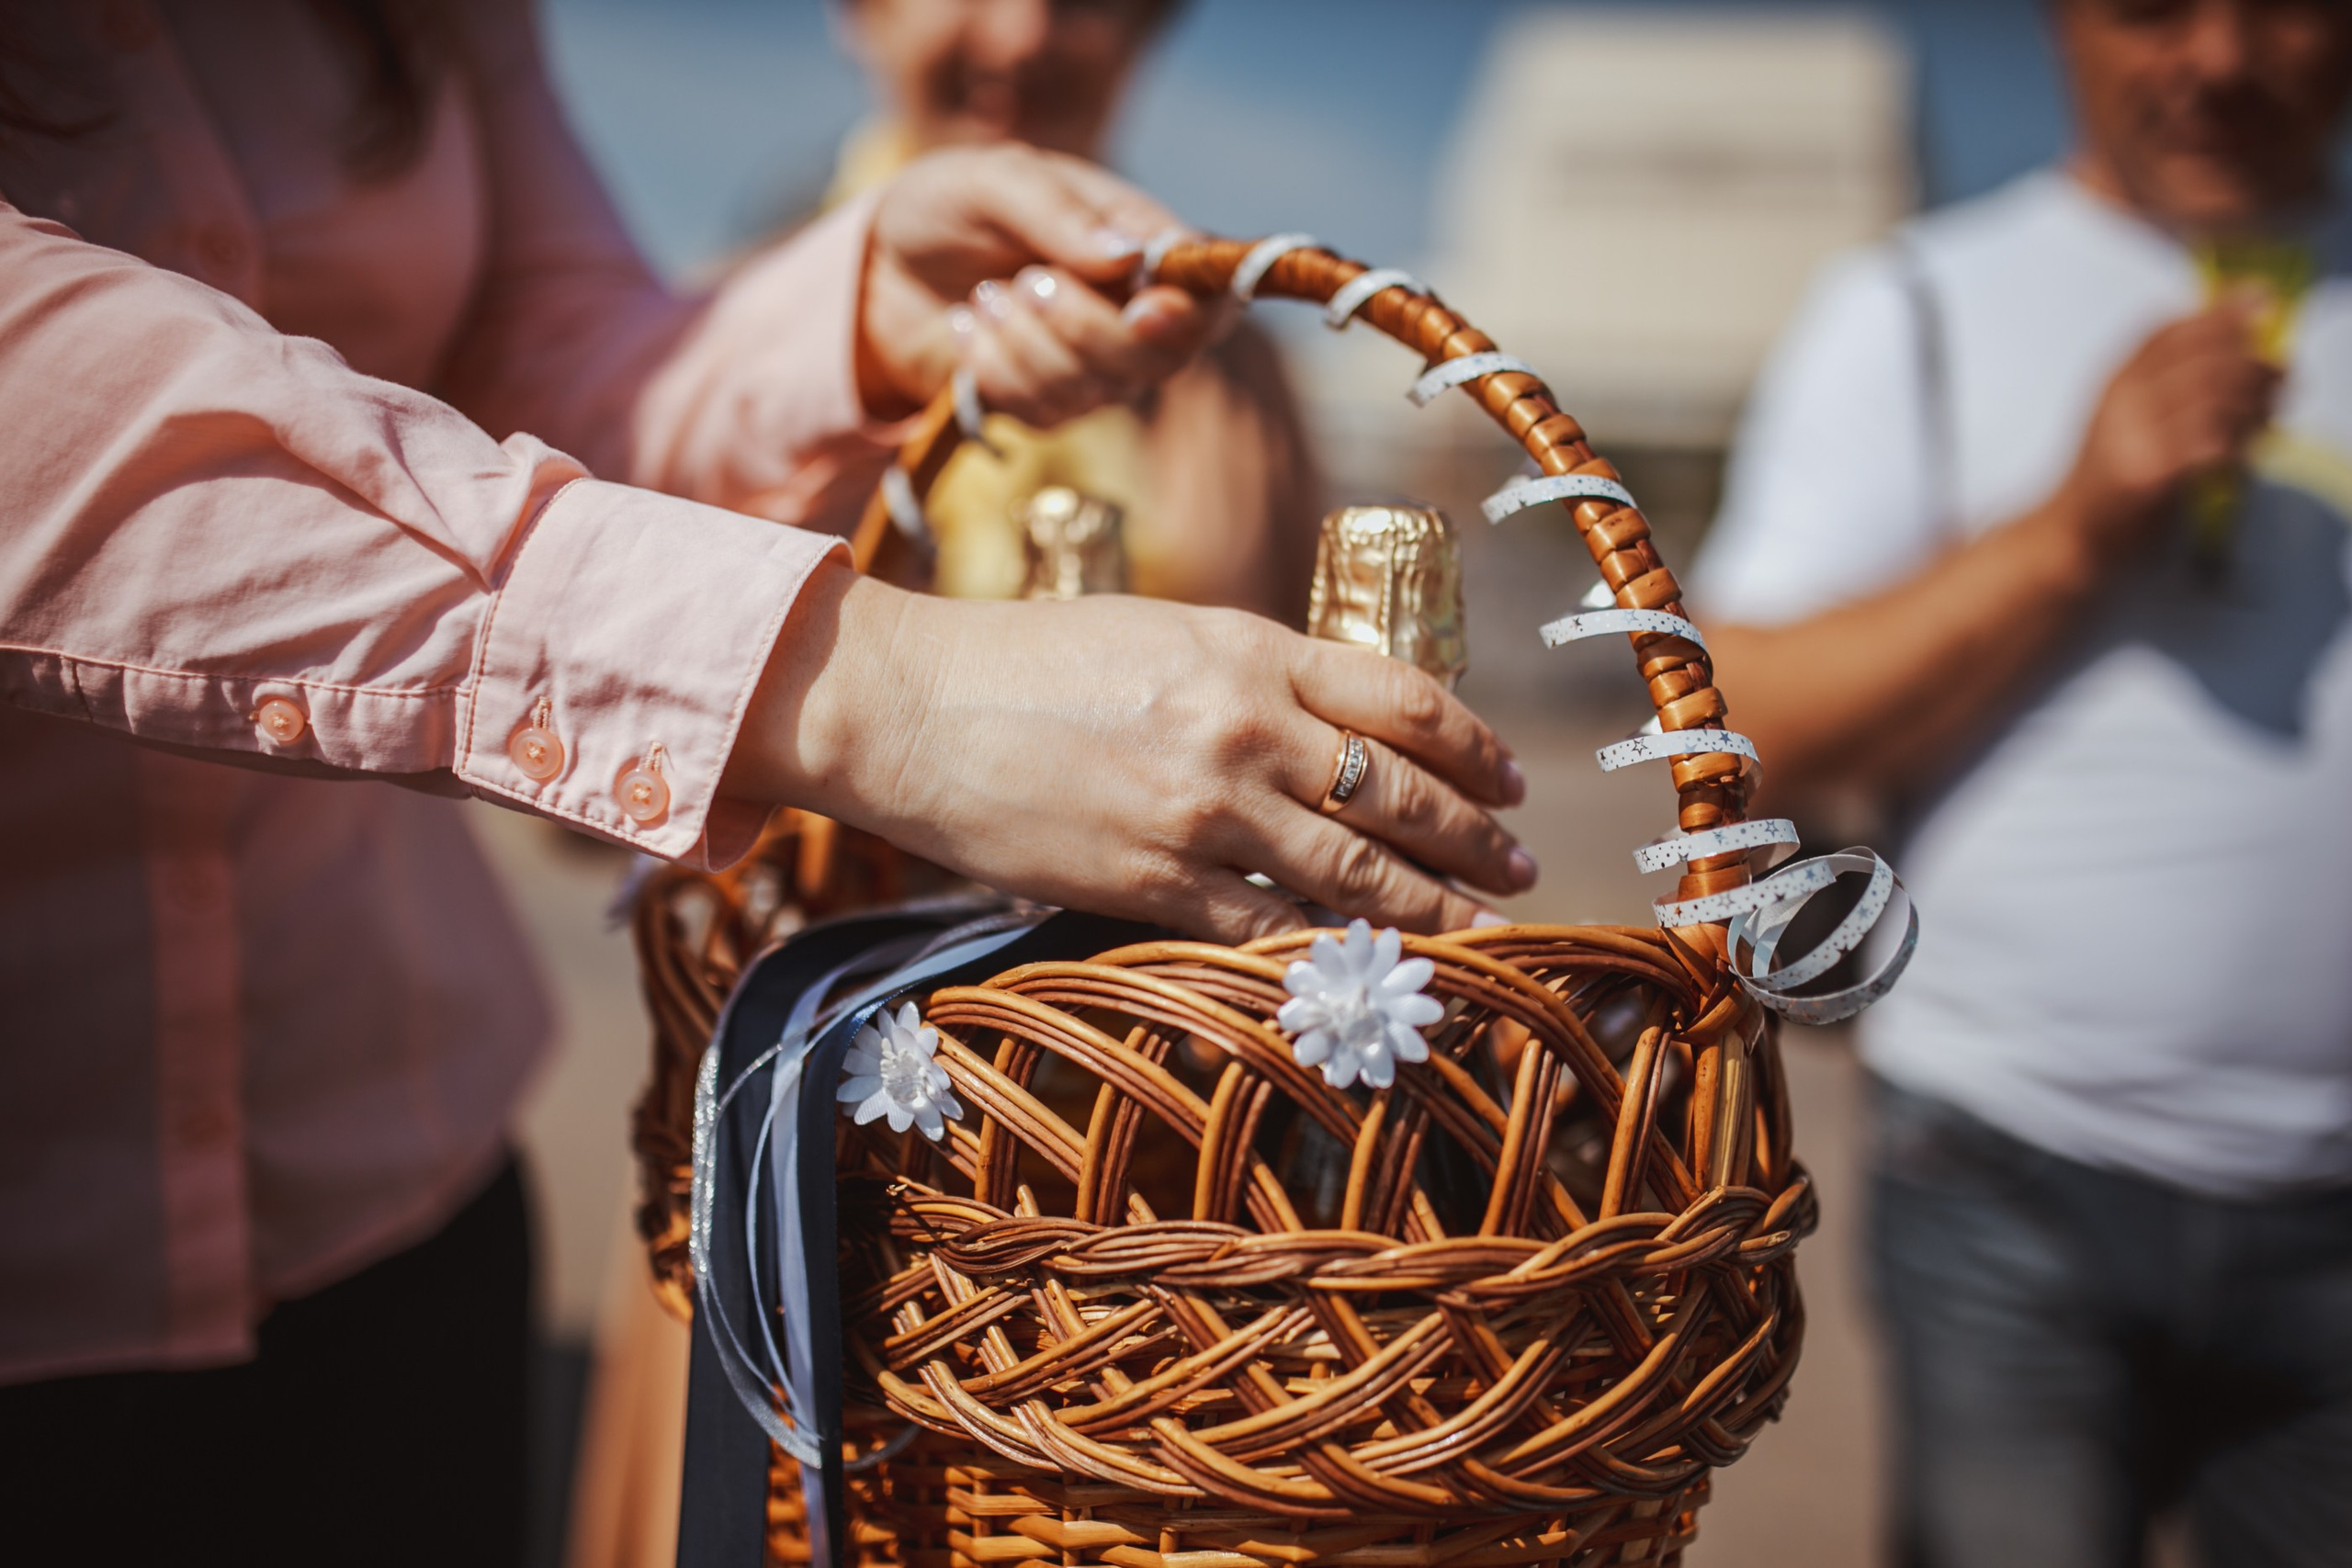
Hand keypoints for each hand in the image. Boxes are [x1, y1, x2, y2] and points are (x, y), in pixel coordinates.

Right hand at [723, 561, 1535, 941]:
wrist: (917, 709)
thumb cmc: (1034, 663)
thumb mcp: (1166, 634)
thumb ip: (1258, 675)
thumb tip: (1341, 728)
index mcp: (1252, 652)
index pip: (1406, 702)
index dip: (1476, 748)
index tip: (1509, 781)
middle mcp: (1246, 728)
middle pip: (1403, 792)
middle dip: (1477, 839)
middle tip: (1520, 868)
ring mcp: (1205, 812)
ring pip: (1357, 871)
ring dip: (1434, 906)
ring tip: (1484, 927)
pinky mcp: (1156, 882)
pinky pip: (1270, 927)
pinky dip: (1330, 950)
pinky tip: (1372, 965)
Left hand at [856, 144, 1220, 424]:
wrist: (884, 263)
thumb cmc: (953, 206)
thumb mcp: (995, 180)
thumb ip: (1059, 213)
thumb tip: (1127, 259)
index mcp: (1146, 248)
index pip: (1210, 298)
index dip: (1191, 314)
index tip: (1147, 308)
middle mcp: (1135, 314)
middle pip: (1158, 358)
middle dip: (1084, 326)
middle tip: (1027, 280)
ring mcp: (1095, 368)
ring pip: (1094, 390)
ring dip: (1024, 341)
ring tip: (984, 294)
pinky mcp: (1047, 405)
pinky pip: (1040, 410)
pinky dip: (992, 366)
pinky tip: (969, 327)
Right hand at [2057, 295, 2280, 558]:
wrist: (2073, 530)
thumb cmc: (2108, 473)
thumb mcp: (2126, 412)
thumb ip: (2164, 379)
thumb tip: (2233, 342)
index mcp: (2116, 380)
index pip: (2171, 331)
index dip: (2221, 312)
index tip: (2265, 301)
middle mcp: (2122, 401)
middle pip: (2203, 362)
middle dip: (2255, 365)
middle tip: (2282, 376)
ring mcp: (2133, 436)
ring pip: (2214, 401)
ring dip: (2255, 406)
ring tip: (2269, 417)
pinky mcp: (2148, 475)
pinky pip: (2212, 446)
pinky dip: (2239, 446)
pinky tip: (2242, 454)